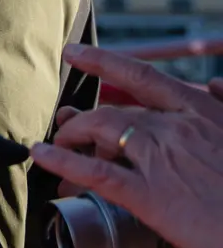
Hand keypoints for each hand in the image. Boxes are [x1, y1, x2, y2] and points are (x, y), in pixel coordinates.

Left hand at [29, 44, 222, 247]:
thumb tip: (215, 84)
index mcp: (199, 110)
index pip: (142, 76)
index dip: (102, 61)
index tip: (74, 51)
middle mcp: (175, 127)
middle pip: (113, 110)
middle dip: (82, 116)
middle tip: (63, 122)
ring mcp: (160, 159)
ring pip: (100, 132)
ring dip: (70, 136)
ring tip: (57, 145)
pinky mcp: (150, 196)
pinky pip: (96, 171)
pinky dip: (63, 161)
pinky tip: (42, 156)